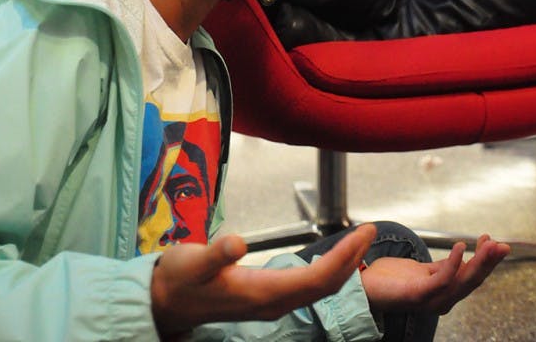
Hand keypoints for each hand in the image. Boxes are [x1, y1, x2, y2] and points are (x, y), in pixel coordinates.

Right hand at [151, 222, 376, 337]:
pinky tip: (331, 257)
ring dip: (342, 265)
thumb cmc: (179, 279)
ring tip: (357, 240)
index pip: (317, 279)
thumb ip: (215, 254)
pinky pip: (307, 288)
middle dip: (351, 259)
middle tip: (369, 231)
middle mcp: (273, 304)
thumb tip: (235, 242)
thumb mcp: (192, 263)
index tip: (363, 232)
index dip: (344, 257)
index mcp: (261, 294)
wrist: (166, 304)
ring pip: (318, 289)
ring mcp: (271, 304)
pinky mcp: (266, 299)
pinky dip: (326, 271)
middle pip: (325, 287)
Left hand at [361, 234, 509, 316]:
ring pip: (462, 281)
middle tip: (503, 246)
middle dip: (489, 262)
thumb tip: (461, 254)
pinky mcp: (418, 295)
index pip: (470, 276)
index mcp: (443, 292)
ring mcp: (430, 299)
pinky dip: (454, 263)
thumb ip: (441, 267)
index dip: (484, 260)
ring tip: (489, 244)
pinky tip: (460, 247)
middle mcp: (441, 299)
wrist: (363, 288)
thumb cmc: (390, 280)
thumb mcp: (421, 270)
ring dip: (478, 261)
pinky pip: (442, 280)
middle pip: (472, 280)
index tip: (493, 241)